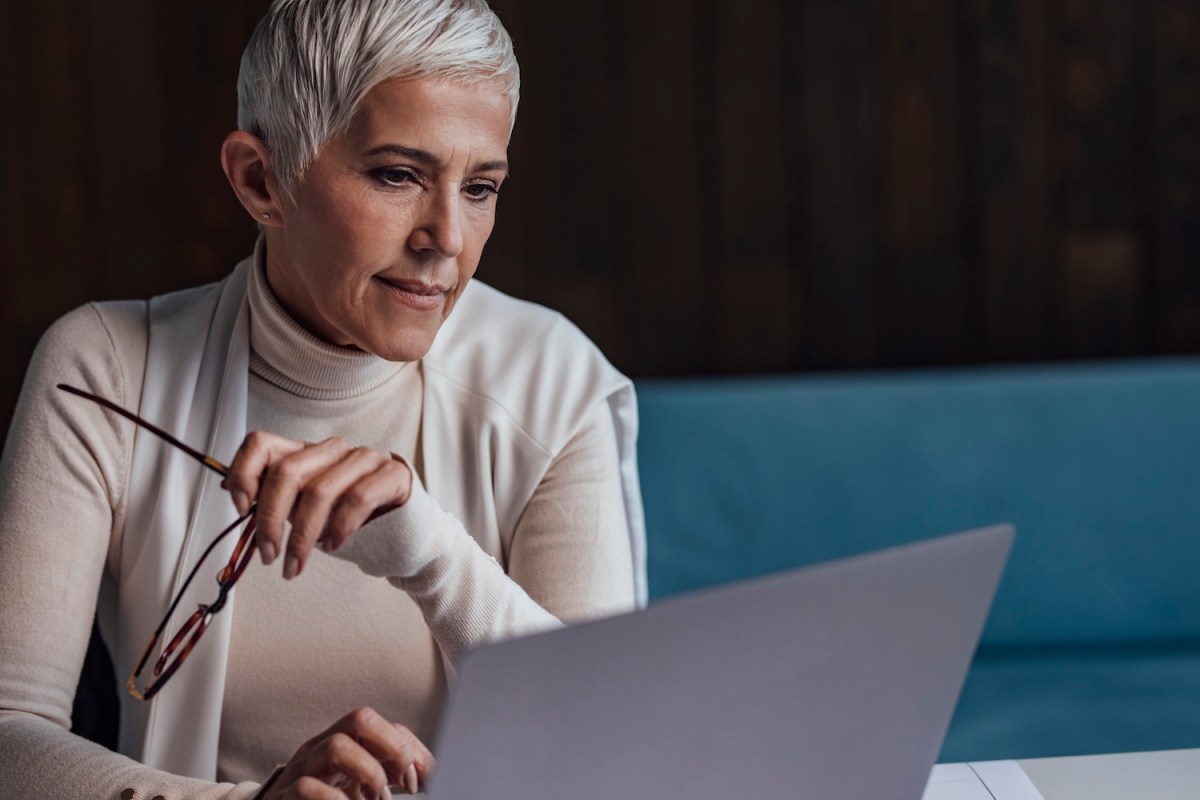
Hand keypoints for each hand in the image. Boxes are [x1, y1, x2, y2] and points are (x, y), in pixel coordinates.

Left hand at [222, 431, 412, 578]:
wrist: (403, 535)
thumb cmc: (352, 523)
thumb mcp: (304, 512)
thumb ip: (275, 501)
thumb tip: (234, 495)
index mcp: (306, 454)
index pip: (261, 444)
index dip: (243, 472)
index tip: (240, 507)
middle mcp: (333, 450)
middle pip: (287, 471)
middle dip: (270, 519)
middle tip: (268, 554)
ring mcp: (364, 458)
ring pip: (320, 490)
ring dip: (302, 536)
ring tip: (297, 563)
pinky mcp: (392, 475)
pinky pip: (357, 499)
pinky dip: (338, 528)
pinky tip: (333, 545)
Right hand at [260, 707, 433, 798]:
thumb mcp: (356, 788)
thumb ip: (386, 777)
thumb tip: (431, 778)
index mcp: (342, 745)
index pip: (380, 724)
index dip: (408, 747)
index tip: (423, 780)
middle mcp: (319, 750)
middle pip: (359, 719)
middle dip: (392, 747)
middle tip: (404, 784)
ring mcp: (299, 771)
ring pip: (335, 745)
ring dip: (368, 773)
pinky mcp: (284, 796)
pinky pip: (306, 787)